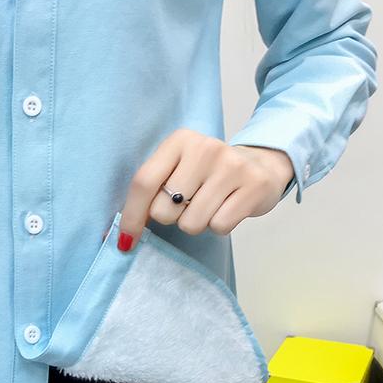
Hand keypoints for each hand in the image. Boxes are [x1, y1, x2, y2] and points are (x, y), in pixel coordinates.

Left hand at [111, 128, 294, 250]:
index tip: (125, 241)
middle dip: (171, 218)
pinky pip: (219, 227)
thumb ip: (150, 193)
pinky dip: (219, 226)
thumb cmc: (206, 175)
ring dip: (196, 223)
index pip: (143, 183)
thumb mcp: (177, 170)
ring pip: (191, 224)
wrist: (260, 165)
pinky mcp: (254, 186)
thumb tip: (122, 237)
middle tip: (188, 204)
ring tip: (210, 205)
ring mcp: (232, 166)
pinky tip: (228, 207)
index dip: (130, 217)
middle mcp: (205, 148)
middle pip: (163, 210)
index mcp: (179, 141)